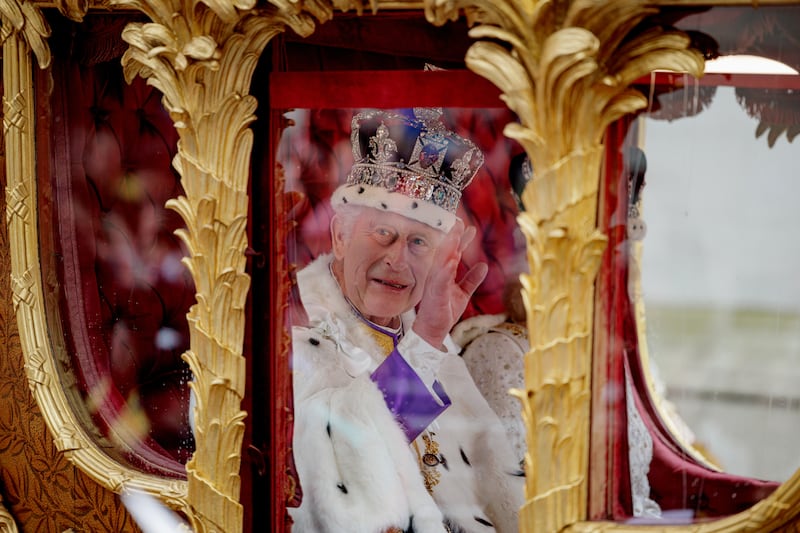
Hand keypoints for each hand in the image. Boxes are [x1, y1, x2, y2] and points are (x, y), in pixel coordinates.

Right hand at [412, 219, 487, 348]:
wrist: (433, 330)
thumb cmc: (444, 311)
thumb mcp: (463, 293)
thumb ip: (471, 279)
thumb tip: (483, 265)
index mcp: (444, 273)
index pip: (453, 252)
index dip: (460, 239)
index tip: (468, 226)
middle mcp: (438, 275)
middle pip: (445, 252)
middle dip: (452, 236)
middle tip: (459, 221)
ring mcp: (435, 283)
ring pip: (442, 261)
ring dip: (448, 247)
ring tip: (455, 234)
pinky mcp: (435, 294)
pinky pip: (440, 280)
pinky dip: (445, 270)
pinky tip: (451, 261)